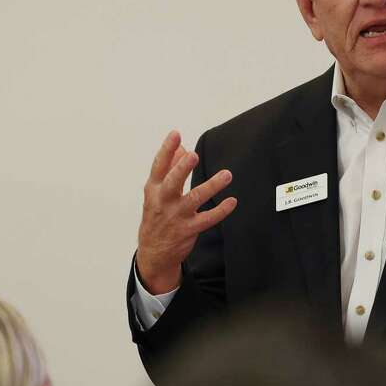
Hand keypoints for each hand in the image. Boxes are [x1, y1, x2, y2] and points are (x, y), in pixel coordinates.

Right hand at [135, 130, 236, 293]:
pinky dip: (221, 210)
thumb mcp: (156, 193)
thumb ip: (169, 169)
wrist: (153, 252)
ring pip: (195, 199)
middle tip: (193, 155)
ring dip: (212, 186)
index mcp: (154, 189)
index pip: (159, 166)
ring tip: (226, 174)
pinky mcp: (189, 229)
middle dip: (182, 168)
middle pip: (172, 183)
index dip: (167, 150)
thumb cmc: (157, 216)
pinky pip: (208, 219)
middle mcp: (163, 201)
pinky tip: (232, 201)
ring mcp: (176, 216)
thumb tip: (181, 147)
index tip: (176, 134)